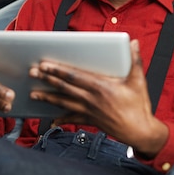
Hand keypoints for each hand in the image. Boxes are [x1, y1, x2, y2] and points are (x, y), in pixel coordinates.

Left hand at [28, 39, 168, 157]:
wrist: (141, 132)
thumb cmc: (139, 106)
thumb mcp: (138, 81)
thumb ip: (135, 60)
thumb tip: (133, 42)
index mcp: (101, 87)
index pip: (74, 76)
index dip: (58, 70)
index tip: (45, 65)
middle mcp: (91, 99)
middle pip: (64, 87)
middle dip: (47, 79)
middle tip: (32, 73)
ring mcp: (89, 111)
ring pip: (64, 103)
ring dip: (48, 97)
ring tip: (33, 94)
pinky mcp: (91, 121)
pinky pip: (73, 119)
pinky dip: (61, 119)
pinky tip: (51, 120)